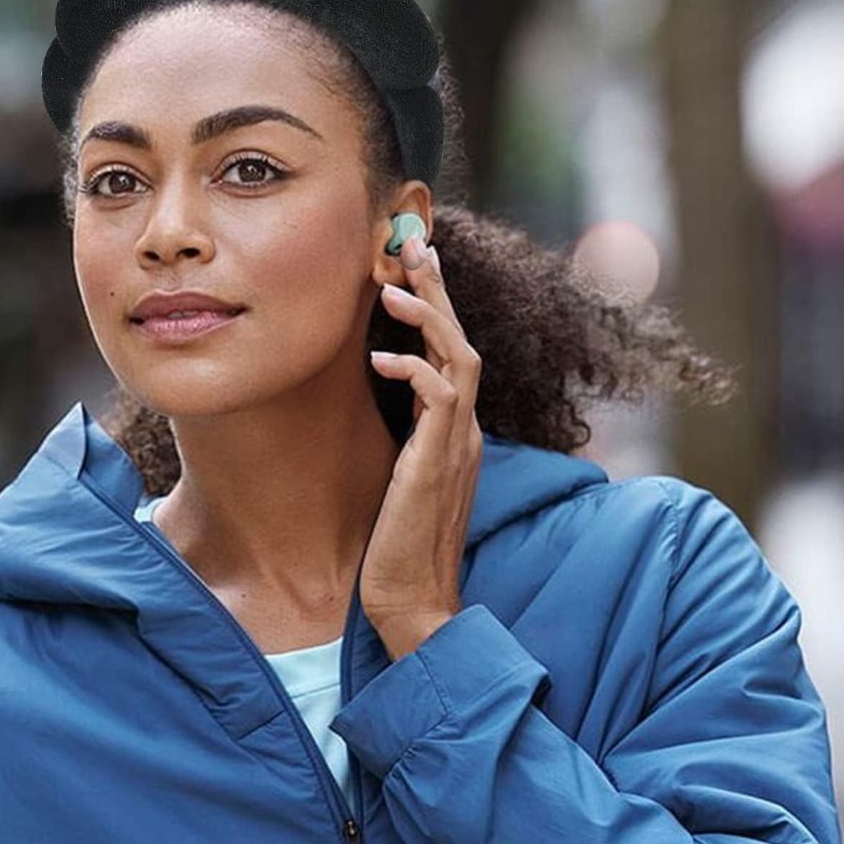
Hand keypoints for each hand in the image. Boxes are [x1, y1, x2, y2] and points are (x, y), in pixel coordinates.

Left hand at [363, 234, 483, 659]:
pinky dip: (414, 371)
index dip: (435, 305)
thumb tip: (385, 392)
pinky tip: (381, 360)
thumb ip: (406, 432)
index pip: (451, 351)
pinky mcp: (438, 463)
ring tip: (394, 287)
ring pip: (457, 358)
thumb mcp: (402, 473)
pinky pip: (439, 399)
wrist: (414, 600)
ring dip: (428, 318)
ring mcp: (456, 444)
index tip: (413, 265)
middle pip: (459, 340)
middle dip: (437, 289)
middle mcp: (462, 429)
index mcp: (453, 429)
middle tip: (412, 243)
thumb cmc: (399, 541)